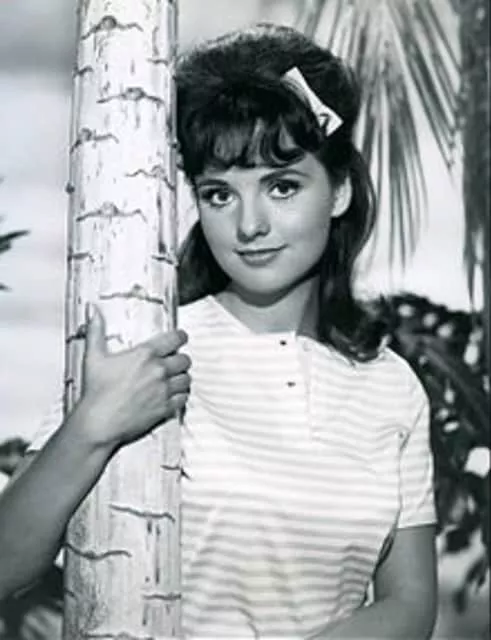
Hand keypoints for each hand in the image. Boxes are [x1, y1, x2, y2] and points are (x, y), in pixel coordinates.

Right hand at [78, 303, 190, 450]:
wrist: (99, 422)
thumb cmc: (96, 390)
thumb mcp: (94, 357)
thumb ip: (96, 331)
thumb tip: (94, 311)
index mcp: (145, 354)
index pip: (176, 338)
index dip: (181, 337)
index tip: (180, 338)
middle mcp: (159, 370)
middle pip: (185, 360)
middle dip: (180, 359)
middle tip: (173, 362)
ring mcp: (164, 390)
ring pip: (187, 379)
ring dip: (182, 378)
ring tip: (174, 379)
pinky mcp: (165, 408)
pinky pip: (184, 398)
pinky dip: (181, 396)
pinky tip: (173, 395)